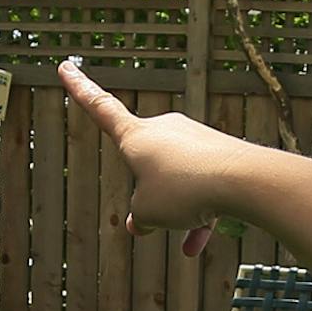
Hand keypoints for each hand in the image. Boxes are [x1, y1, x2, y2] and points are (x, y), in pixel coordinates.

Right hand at [57, 59, 259, 255]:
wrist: (247, 181)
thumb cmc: (186, 190)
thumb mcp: (148, 212)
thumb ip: (139, 217)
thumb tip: (141, 223)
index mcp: (135, 135)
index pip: (99, 107)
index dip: (79, 88)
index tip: (64, 66)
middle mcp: (164, 130)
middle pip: (145, 163)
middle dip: (150, 192)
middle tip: (156, 216)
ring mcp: (195, 140)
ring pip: (177, 181)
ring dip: (177, 209)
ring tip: (185, 240)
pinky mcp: (222, 154)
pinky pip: (202, 187)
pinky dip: (197, 213)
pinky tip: (196, 244)